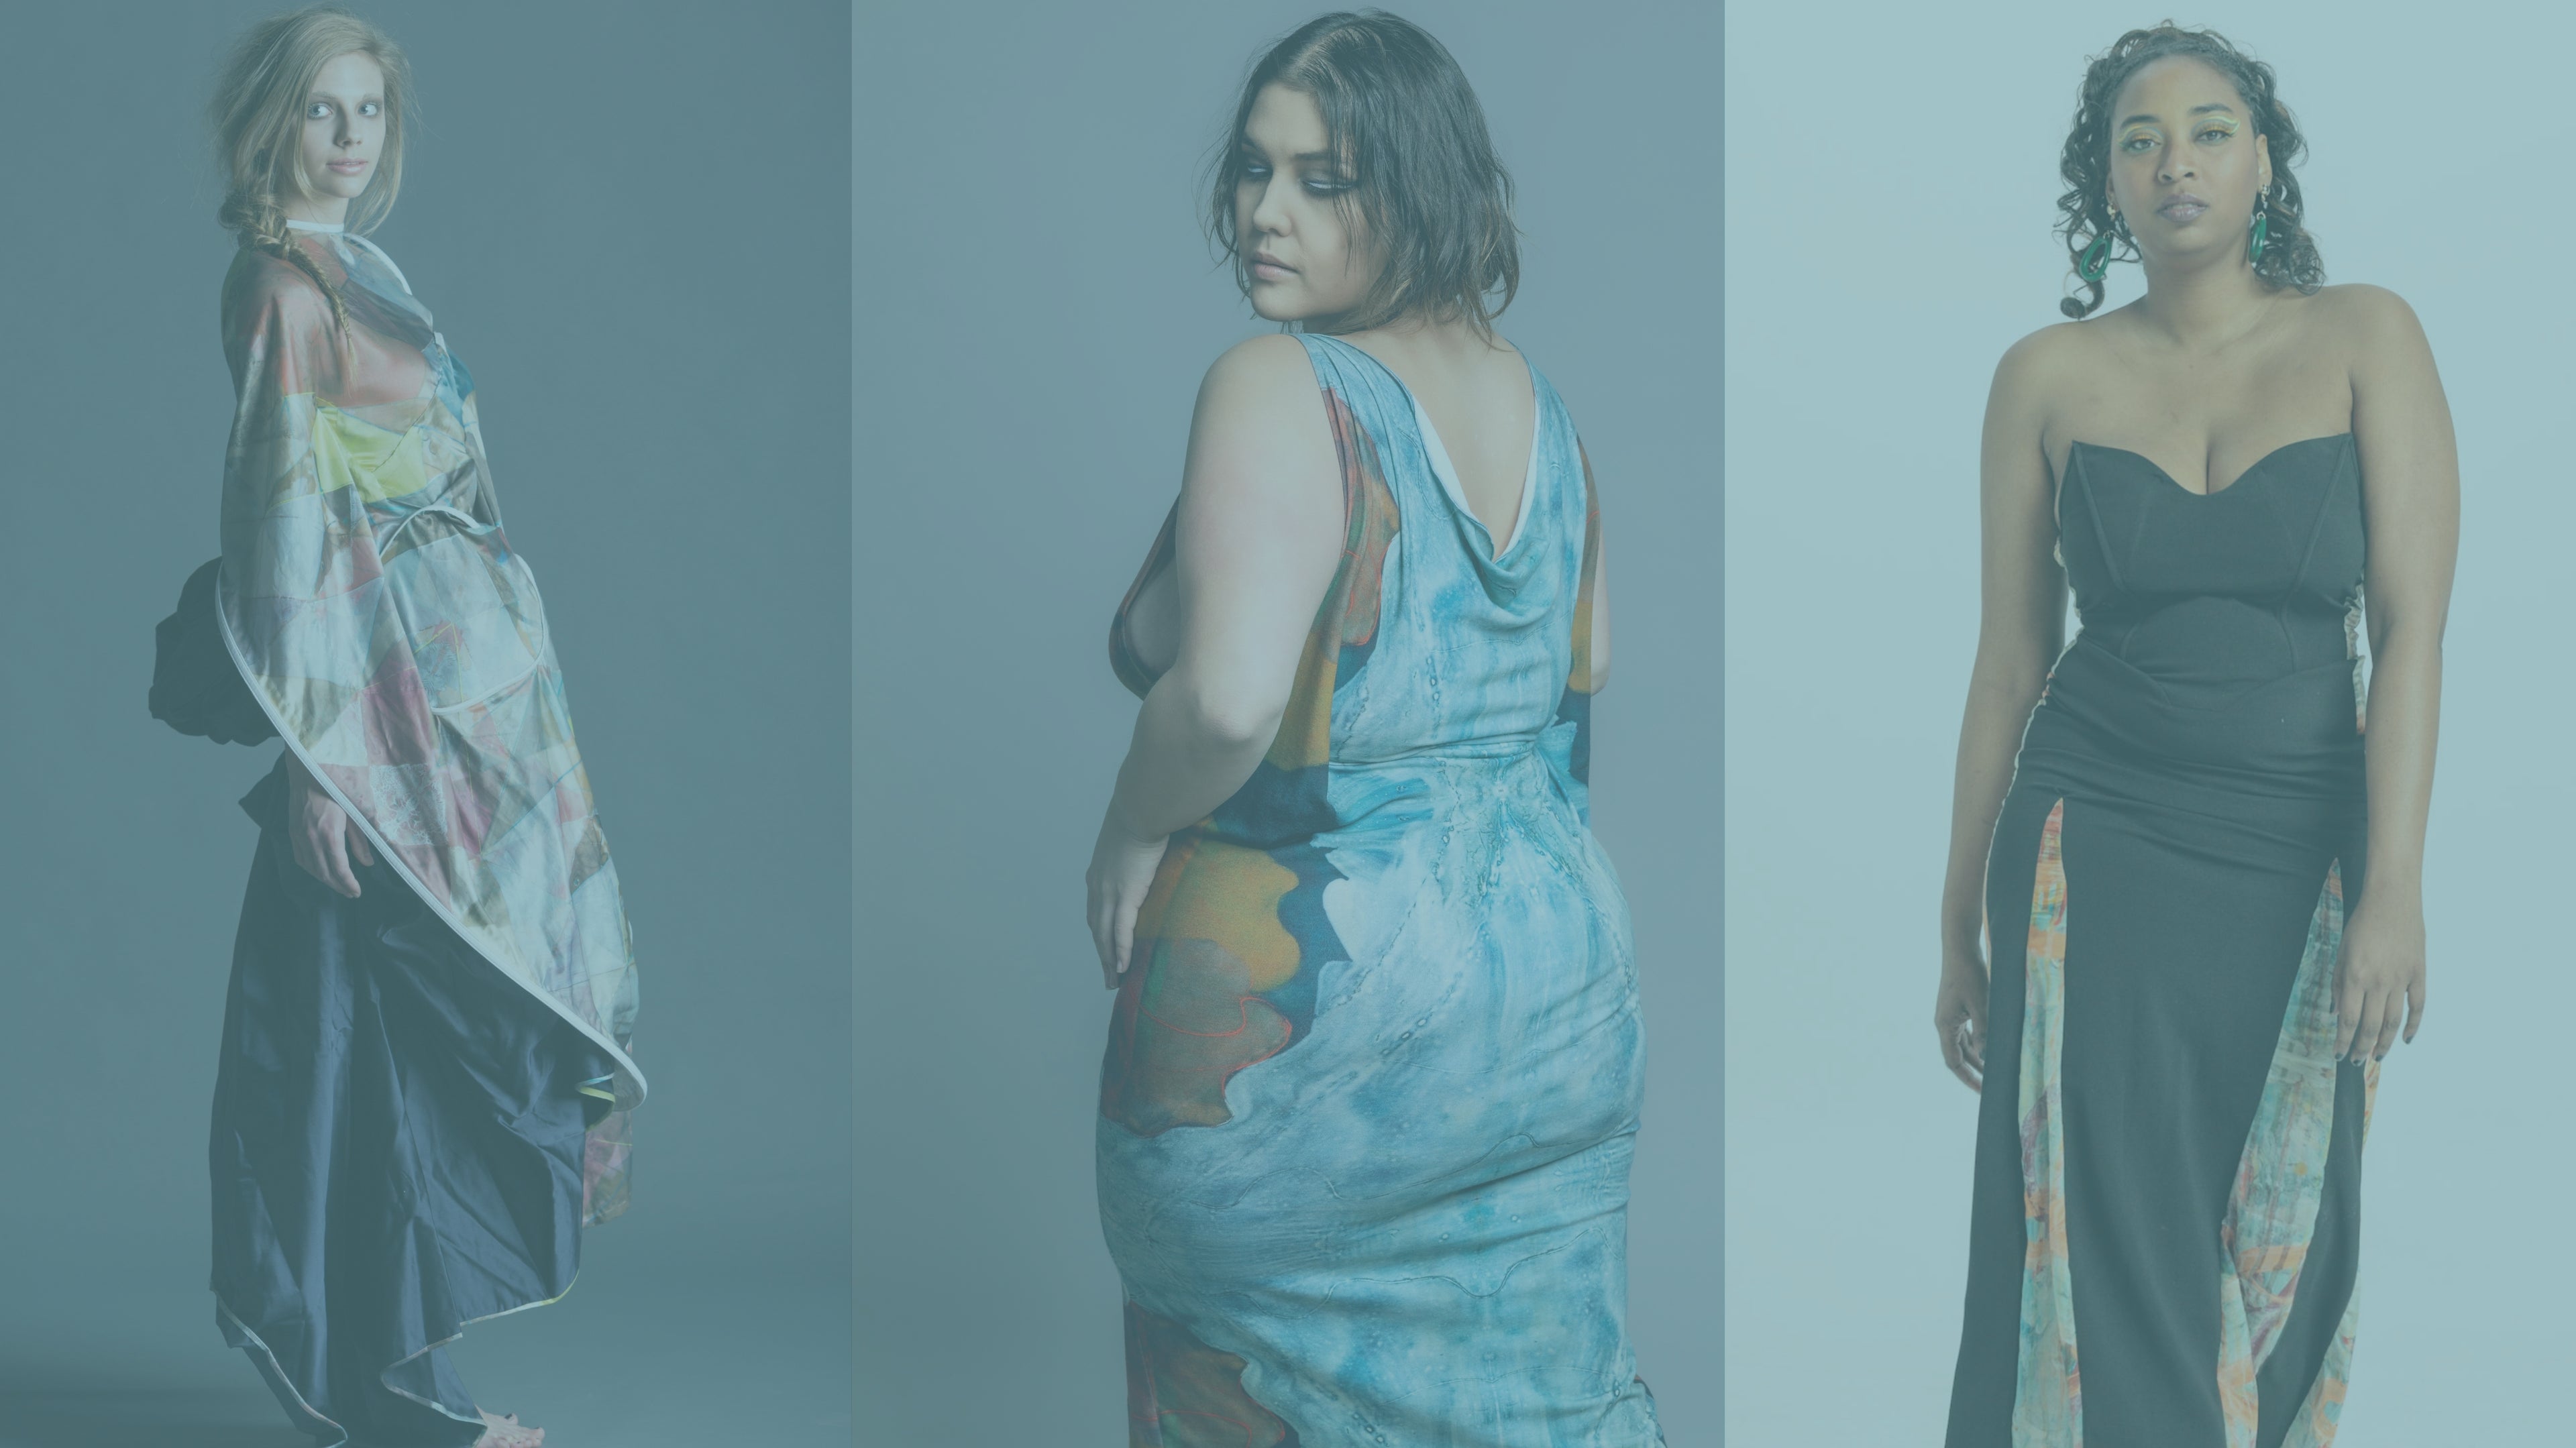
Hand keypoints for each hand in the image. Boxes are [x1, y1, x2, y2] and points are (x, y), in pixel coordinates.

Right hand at [286, 753, 373, 898]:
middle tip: (351, 893)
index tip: (357, 892)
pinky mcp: (291, 831)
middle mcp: (311, 837)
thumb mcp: (356, 813)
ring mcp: (298, 835)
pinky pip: (299, 858)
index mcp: (329, 833)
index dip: (348, 884)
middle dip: (338, 886)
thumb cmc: (336, 788)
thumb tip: (368, 864)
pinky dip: (310, 869)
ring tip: (338, 885)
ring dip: (324, 880)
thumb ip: (361, 841)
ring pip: (310, 868)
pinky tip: (320, 871)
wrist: (308, 771)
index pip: (339, 868)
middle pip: (323, 873)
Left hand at [1086, 806, 1170, 989]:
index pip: (1094, 911)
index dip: (1098, 934)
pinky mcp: (1126, 894)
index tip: (1103, 950)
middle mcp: (1098, 886)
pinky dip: (1122, 951)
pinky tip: (1124, 967)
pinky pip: (1121, 930)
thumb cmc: (1141, 816)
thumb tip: (1148, 855)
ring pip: (1104, 935)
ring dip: (1109, 960)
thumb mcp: (1130, 838)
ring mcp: (1110, 892)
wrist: (1140, 808)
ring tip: (1114, 980)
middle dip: (1101, 955)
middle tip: (1107, 977)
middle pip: (1095, 929)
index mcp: (1097, 874)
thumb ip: (1134, 853)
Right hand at [1934, 950, 1989, 1092]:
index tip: (1982, 1091)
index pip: (1953, 1061)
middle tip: (1990, 1087)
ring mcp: (1951, 1015)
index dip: (1967, 1078)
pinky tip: (1989, 1047)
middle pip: (1958, 1055)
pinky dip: (1977, 1043)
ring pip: (1963, 1044)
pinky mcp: (1958, 1007)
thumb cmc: (1969, 975)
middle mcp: (1945, 1023)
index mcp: (1945, 1025)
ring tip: (1993, 1072)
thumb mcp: (1981, 1005)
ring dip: (1977, 1058)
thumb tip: (1987, 1058)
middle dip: (1974, 1072)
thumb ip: (1984, 1033)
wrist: (1960, 949)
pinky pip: (1967, 1032)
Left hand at [2332, 896, 2425, 1063]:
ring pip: (2393, 1021)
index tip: (2338, 1055)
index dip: (2343, 1041)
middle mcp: (2379, 981)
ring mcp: (2402, 979)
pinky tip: (2406, 1039)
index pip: (2349, 1019)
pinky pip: (2418, 1006)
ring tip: (2377, 1057)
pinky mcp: (2419, 974)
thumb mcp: (2341, 952)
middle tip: (2356, 1062)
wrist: (2393, 901)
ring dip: (2384, 1042)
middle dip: (2362, 1047)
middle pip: (2370, 1025)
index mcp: (2355, 976)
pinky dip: (2413, 1025)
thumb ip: (2338, 984)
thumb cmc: (2362, 925)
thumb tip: (2336, 1013)